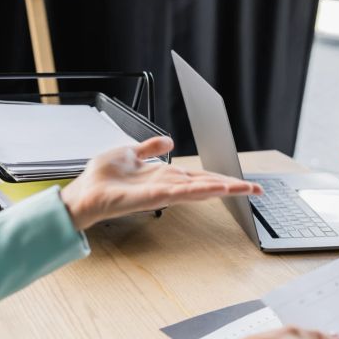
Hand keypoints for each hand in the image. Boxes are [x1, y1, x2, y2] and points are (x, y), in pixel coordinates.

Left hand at [60, 136, 262, 230]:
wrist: (82, 192)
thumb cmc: (101, 178)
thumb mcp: (129, 153)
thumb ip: (150, 148)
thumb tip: (169, 140)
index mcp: (165, 176)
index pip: (200, 177)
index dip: (222, 178)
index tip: (243, 182)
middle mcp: (167, 185)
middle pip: (206, 184)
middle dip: (232, 187)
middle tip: (256, 190)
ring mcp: (161, 193)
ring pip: (198, 189)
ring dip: (222, 189)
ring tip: (245, 190)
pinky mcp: (150, 198)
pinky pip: (178, 193)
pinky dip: (197, 191)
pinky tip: (214, 190)